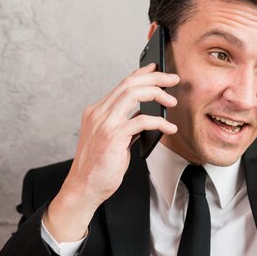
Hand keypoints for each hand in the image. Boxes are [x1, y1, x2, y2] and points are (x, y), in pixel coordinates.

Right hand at [43, 64, 178, 240]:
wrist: (84, 188)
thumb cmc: (98, 166)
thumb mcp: (112, 139)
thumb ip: (127, 125)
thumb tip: (148, 115)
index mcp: (97, 111)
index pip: (123, 83)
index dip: (142, 72)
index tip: (157, 68)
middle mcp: (99, 113)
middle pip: (130, 83)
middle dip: (155, 78)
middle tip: (173, 79)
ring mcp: (105, 123)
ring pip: (134, 94)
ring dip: (158, 93)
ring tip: (172, 101)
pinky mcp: (113, 136)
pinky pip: (143, 120)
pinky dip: (160, 122)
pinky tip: (169, 128)